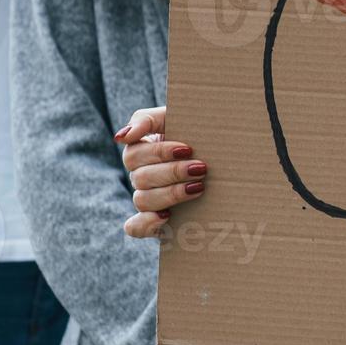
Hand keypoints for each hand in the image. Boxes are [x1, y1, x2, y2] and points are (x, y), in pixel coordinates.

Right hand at [116, 106, 209, 238]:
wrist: (224, 155)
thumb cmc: (196, 132)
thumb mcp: (174, 116)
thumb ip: (146, 119)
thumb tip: (121, 137)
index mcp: (140, 151)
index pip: (134, 155)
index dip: (159, 153)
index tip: (188, 149)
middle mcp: (140, 176)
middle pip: (140, 178)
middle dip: (173, 172)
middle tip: (201, 168)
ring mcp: (146, 198)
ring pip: (142, 200)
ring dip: (170, 194)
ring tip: (198, 187)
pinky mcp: (154, 220)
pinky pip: (135, 227)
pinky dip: (147, 223)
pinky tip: (167, 216)